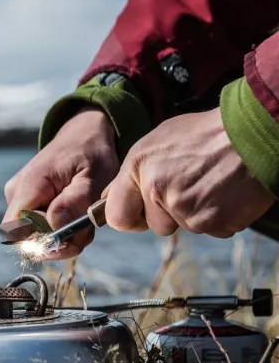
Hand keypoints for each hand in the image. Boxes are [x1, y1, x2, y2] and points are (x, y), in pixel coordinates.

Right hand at [3, 106, 118, 258]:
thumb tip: (54, 223)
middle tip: (86, 228)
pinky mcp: (25, 205)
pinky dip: (60, 229)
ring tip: (83, 216)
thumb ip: (76, 201)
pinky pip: (38, 229)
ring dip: (63, 236)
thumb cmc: (90, 154)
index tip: (74, 236)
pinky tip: (74, 214)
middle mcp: (15, 193)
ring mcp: (17, 199)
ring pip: (35, 237)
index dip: (44, 242)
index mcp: (30, 184)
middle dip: (59, 242)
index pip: (18, 231)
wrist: (82, 136)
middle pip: (27, 239)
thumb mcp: (94, 175)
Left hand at [104, 107, 274, 237]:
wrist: (253, 132)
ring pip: (183, 227)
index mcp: (138, 166)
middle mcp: (155, 189)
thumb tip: (110, 196)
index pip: (116, 215)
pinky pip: (209, 230)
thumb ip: (134, 172)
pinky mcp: (210, 222)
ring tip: (209, 184)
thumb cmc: (207, 133)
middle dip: (168, 215)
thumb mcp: (159, 141)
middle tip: (189, 187)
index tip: (140, 214)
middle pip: (154, 226)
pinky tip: (225, 192)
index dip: (129, 217)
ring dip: (195, 214)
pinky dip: (218, 217)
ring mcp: (183, 207)